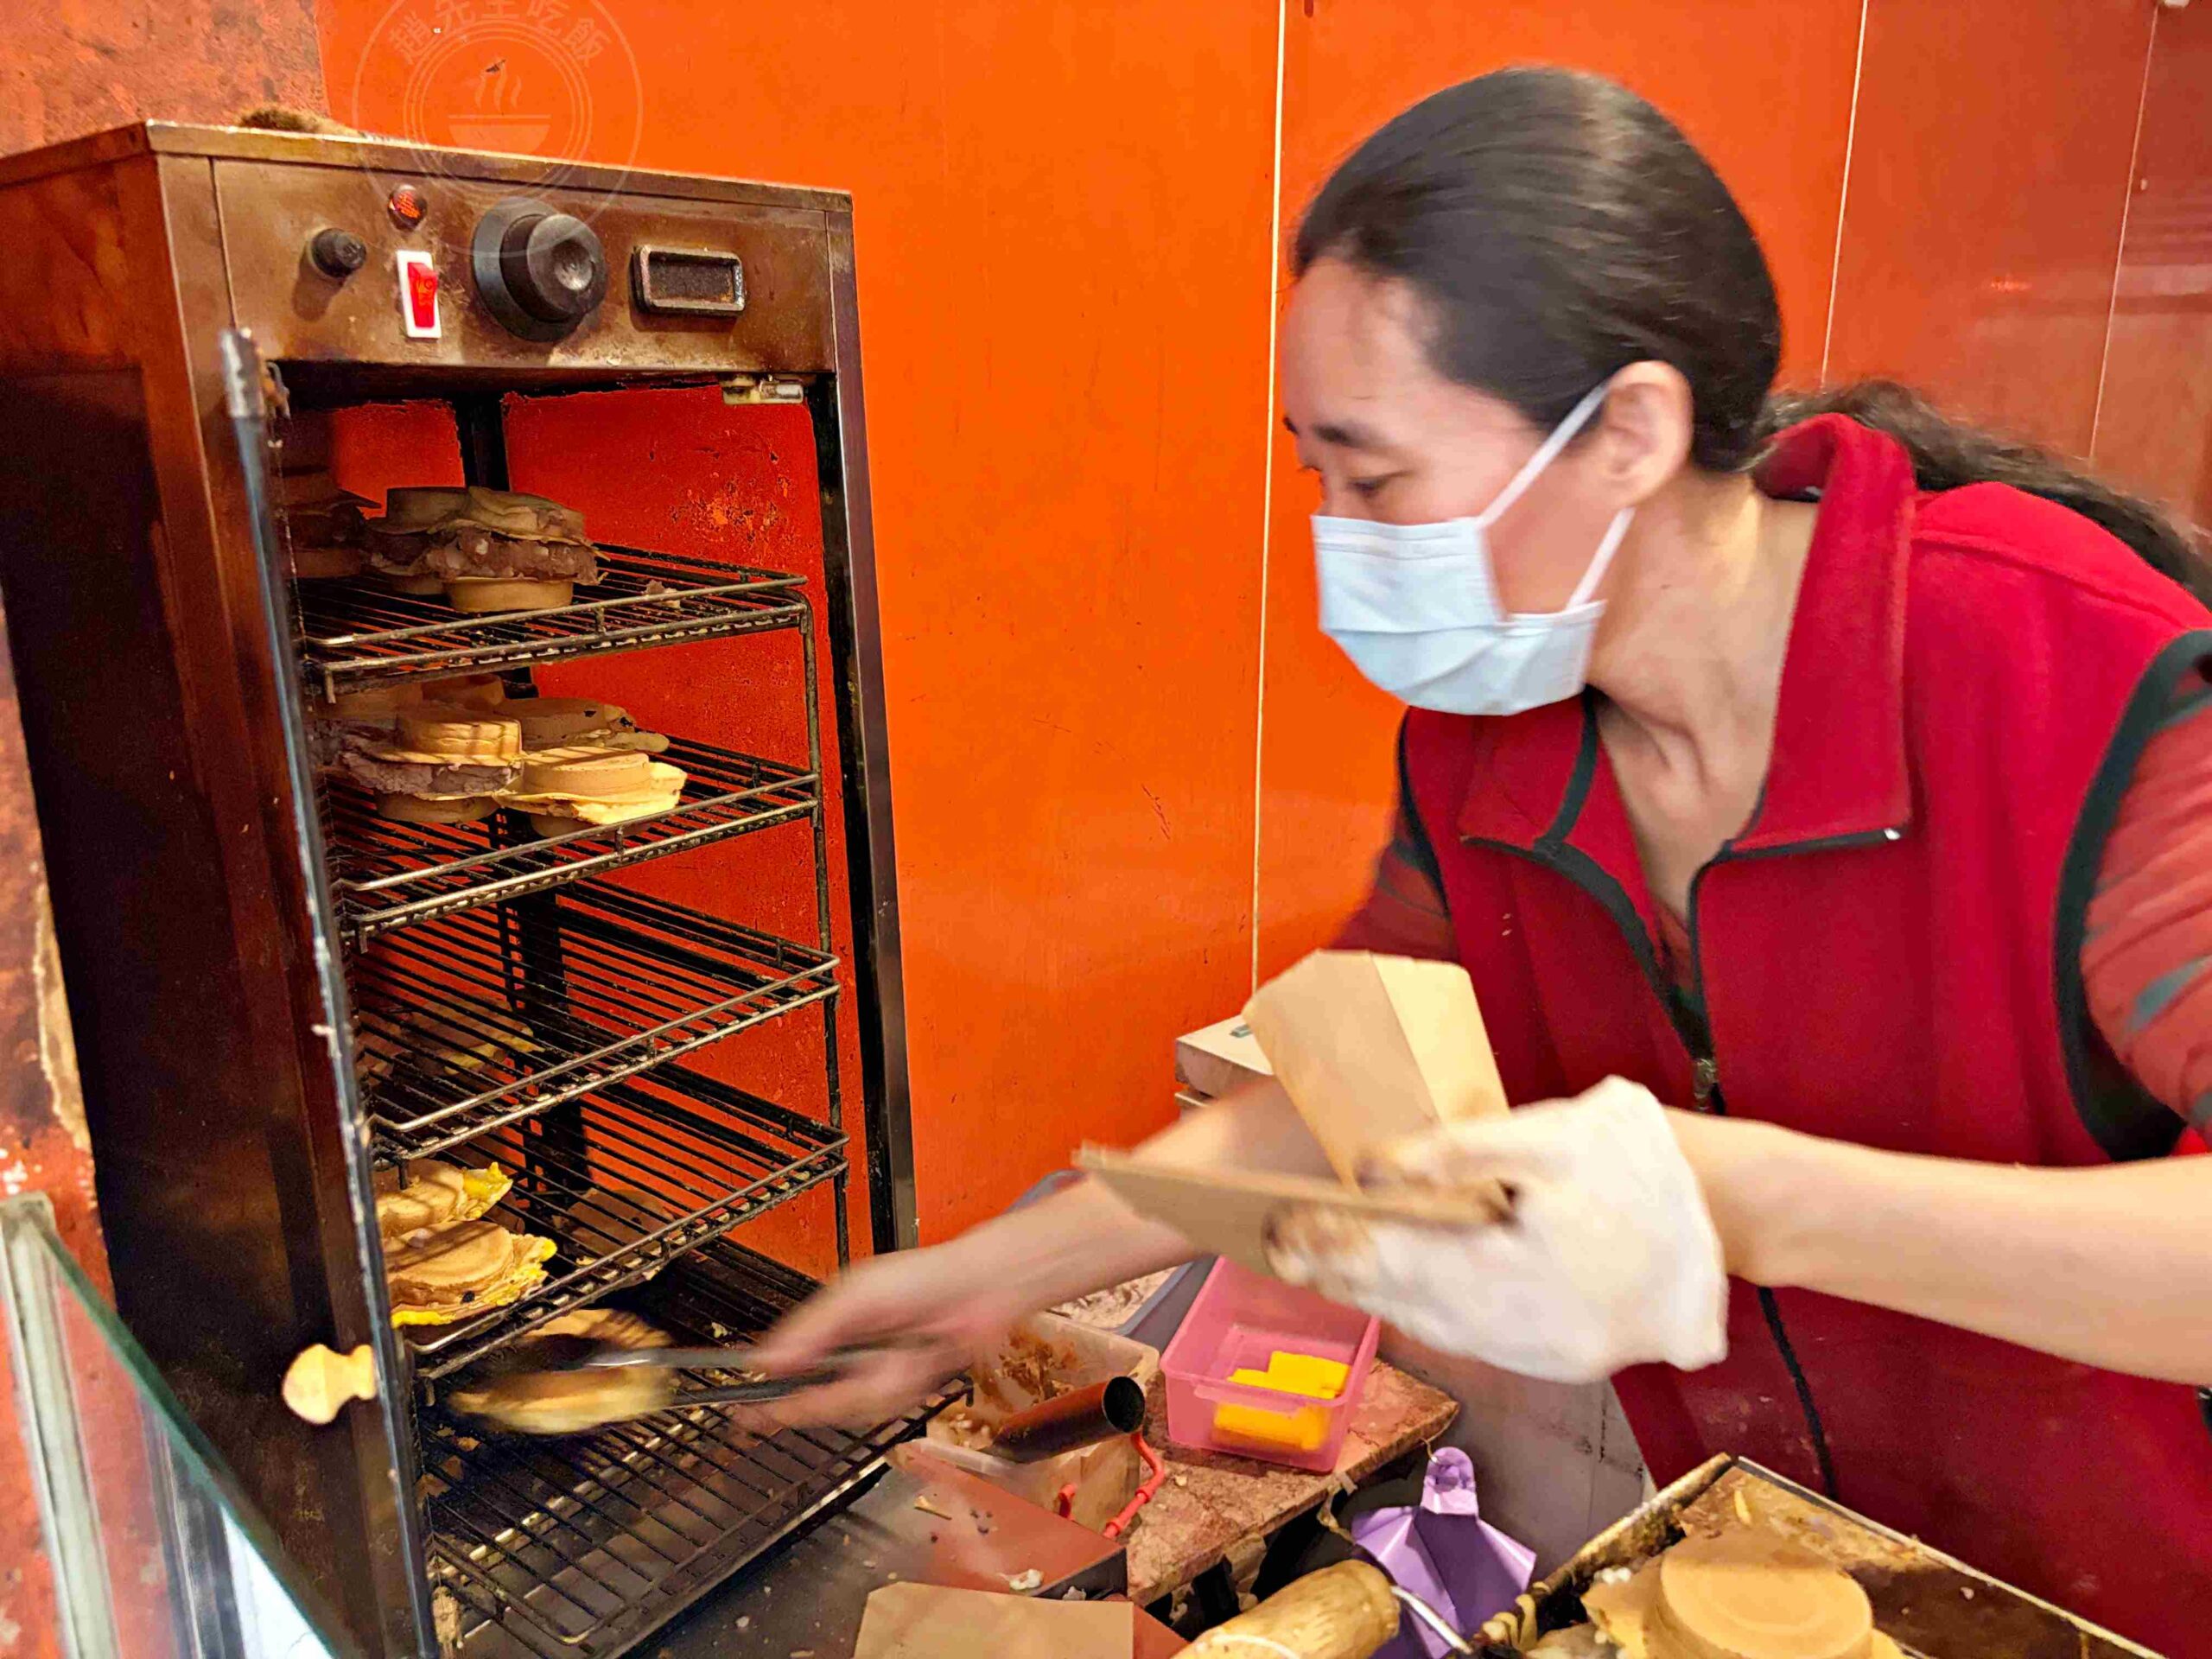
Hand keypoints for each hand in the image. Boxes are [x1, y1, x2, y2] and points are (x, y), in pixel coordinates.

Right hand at [747, 1237, 1032, 1427]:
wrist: (979, 1292)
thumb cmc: (921, 1279)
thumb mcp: (856, 1296)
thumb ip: (811, 1330)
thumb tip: (766, 1359)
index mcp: (827, 1325)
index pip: (786, 1365)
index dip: (767, 1392)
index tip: (746, 1414)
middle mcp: (848, 1353)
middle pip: (816, 1398)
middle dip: (825, 1400)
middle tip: (831, 1396)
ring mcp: (876, 1372)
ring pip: (854, 1407)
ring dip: (875, 1388)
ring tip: (901, 1359)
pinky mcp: (904, 1388)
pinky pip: (888, 1407)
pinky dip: (902, 1389)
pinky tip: (916, 1365)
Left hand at [1265, 1077, 1728, 1383]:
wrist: (1726, 1219)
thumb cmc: (1632, 1163)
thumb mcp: (1545, 1138)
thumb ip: (1454, 1154)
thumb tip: (1372, 1167)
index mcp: (1505, 1269)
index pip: (1389, 1259)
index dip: (1330, 1242)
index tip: (1280, 1222)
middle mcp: (1515, 1326)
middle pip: (1401, 1301)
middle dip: (1339, 1272)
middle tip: (1283, 1245)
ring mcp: (1540, 1352)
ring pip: (1434, 1329)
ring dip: (1378, 1297)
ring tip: (1327, 1266)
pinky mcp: (1560, 1359)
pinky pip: (1473, 1342)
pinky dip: (1429, 1316)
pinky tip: (1403, 1294)